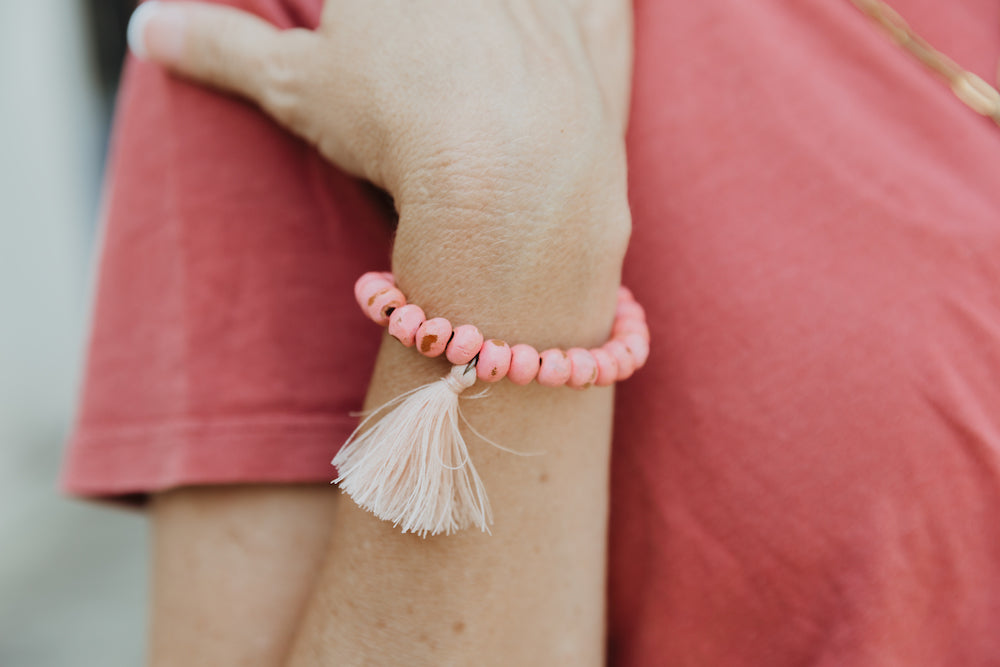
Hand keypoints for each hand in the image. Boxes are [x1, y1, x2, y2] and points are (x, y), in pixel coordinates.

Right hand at [131, 0, 631, 342]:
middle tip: (419, 45)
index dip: (351, 4)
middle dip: (429, 15)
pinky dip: (600, 9)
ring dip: (510, 12)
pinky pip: (612, 2)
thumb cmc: (399, 124)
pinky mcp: (603, 29)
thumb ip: (223, 45)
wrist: (512, 181)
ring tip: (483, 34)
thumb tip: (149, 29)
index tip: (358, 24)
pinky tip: (588, 15)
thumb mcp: (296, 85)